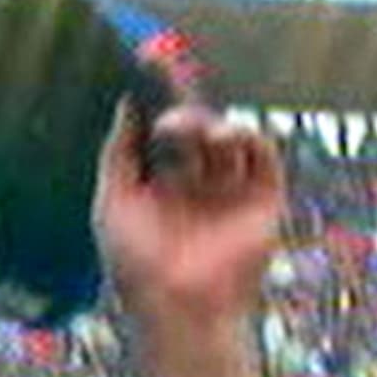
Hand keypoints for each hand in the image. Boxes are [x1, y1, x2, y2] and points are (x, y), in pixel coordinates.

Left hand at [94, 100, 289, 334]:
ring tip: (183, 132)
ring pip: (226, 136)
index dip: (159, 98)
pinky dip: (245, 134)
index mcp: (162, 186)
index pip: (164, 130)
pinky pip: (262, 153)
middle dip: (181, 108)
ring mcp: (231, 191)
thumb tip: (125, 105)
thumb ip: (118, 154)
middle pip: (196, 128)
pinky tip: (220, 136)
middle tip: (165, 104)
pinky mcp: (263, 200)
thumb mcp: (112, 204)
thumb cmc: (137, 267)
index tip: (149, 66)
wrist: (179, 310)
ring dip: (206, 123)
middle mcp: (199, 185)